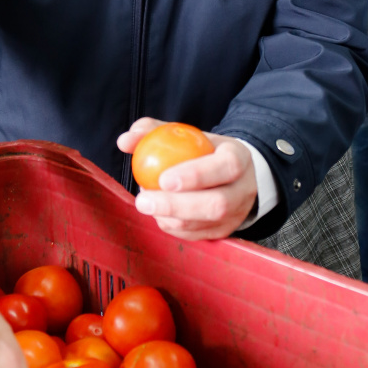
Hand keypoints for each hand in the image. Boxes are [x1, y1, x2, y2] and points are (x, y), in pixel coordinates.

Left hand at [117, 117, 256, 240]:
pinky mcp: (223, 231)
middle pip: (216, 204)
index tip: (163, 179)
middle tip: (143, 200)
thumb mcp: (185, 136)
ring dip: (168, 217)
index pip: (225, 167)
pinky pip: (195, 235)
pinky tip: (158, 213)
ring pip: (204, 224)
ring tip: (147, 203)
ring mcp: (236, 214)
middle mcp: (242, 189)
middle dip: (175, 205)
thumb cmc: (203, 151)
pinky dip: (171, 226)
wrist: (233, 175)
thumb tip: (125, 141)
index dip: (196, 175)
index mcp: (238, 158)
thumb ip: (154, 133)